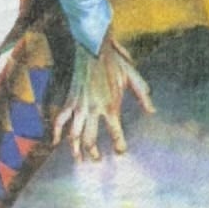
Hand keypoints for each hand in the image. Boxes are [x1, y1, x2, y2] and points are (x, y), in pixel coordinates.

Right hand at [52, 33, 152, 159]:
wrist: (93, 47)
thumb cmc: (115, 63)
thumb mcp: (133, 78)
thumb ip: (143, 96)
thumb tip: (152, 111)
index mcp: (110, 105)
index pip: (115, 133)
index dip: (118, 145)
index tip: (120, 152)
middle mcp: (92, 109)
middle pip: (89, 139)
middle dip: (94, 152)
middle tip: (98, 159)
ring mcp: (79, 105)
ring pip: (73, 134)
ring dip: (76, 149)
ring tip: (80, 160)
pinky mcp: (69, 100)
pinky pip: (60, 119)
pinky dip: (56, 131)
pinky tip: (56, 142)